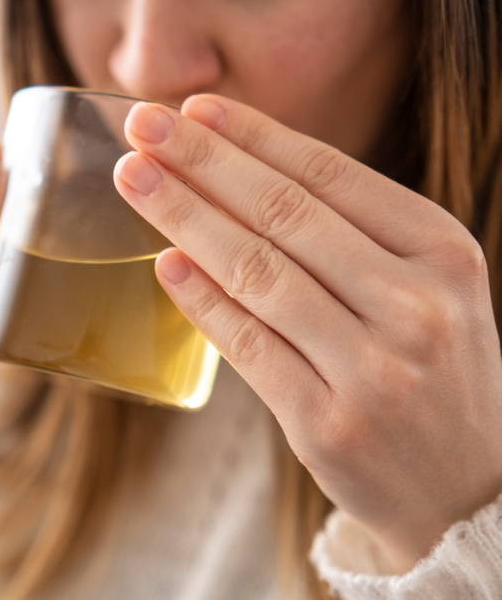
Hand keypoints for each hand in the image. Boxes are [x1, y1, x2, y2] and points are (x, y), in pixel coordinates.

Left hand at [113, 94, 501, 572]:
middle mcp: (415, 303)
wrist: (466, 491)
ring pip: (258, 272)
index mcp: (442, 251)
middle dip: (203, 162)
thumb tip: (236, 172)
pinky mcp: (329, 423)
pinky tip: (163, 264)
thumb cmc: (429, 371)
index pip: (329, 174)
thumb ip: (352, 236)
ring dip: (184, 218)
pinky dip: (201, 301)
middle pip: (284, 214)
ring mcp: (374, 368)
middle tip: (142, 126)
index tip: (193, 108)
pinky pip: (247, 345)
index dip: (252, 136)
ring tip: (133, 180)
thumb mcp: (425, 289)